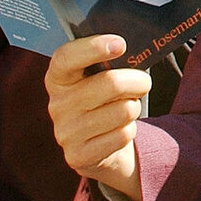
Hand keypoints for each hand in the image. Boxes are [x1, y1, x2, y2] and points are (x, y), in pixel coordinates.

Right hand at [45, 35, 150, 200]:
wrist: (99, 147)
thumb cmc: (105, 101)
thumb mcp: (101, 78)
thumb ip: (111, 63)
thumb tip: (138, 51)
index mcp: (58, 78)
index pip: (66, 57)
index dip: (92, 47)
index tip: (120, 44)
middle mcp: (57, 105)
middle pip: (112, 83)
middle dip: (138, 81)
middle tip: (143, 83)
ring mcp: (65, 133)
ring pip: (124, 110)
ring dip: (134, 108)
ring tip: (125, 110)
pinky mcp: (78, 156)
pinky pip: (123, 135)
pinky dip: (130, 131)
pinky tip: (117, 131)